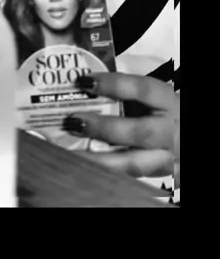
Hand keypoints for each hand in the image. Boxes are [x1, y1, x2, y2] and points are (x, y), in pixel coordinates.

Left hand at [64, 72, 179, 180]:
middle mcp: (169, 131)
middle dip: (104, 128)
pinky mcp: (161, 177)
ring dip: (100, 158)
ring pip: (133, 163)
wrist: (185, 138)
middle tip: (74, 121)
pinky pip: (130, 178)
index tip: (85, 81)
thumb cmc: (166, 112)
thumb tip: (87, 86)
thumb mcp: (155, 98)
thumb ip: (130, 94)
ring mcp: (168, 158)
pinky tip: (85, 167)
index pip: (143, 89)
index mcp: (168, 102)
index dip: (113, 84)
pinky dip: (106, 173)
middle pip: (139, 132)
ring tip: (72, 152)